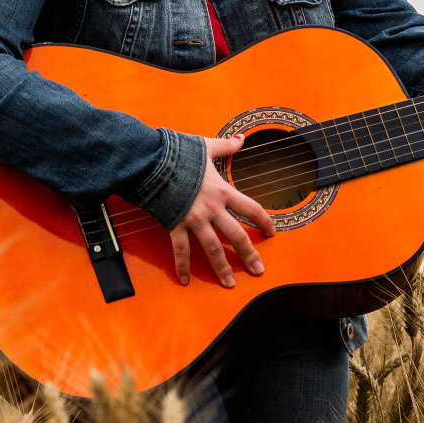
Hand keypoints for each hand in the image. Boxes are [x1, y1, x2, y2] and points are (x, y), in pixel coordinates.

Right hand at [170, 134, 276, 287]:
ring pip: (213, 248)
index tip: (272, 232)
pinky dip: (182, 266)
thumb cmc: (179, 152)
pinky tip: (185, 280)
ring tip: (230, 284)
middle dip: (249, 255)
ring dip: (222, 268)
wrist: (151, 161)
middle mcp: (212, 209)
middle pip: (237, 236)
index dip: (264, 221)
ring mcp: (194, 219)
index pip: (251, 209)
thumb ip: (225, 146)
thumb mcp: (206, 146)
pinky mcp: (175, 225)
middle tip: (258, 270)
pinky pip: (180, 250)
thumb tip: (241, 138)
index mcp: (222, 191)